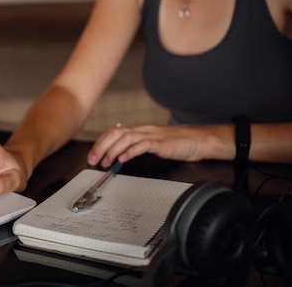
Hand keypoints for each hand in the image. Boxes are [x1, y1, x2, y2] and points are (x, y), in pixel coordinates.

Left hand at [87, 123, 230, 166]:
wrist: (198, 140)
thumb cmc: (176, 143)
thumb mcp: (151, 142)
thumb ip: (135, 146)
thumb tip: (117, 155)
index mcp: (138, 129)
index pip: (113, 131)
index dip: (100, 142)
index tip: (93, 155)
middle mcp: (142, 129)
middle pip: (115, 133)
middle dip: (101, 147)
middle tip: (94, 160)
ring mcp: (152, 135)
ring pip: (125, 138)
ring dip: (112, 151)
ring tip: (106, 163)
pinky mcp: (162, 143)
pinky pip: (143, 145)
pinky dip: (130, 152)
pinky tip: (123, 159)